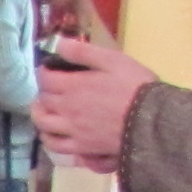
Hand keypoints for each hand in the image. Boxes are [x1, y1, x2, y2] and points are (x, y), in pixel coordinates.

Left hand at [32, 34, 154, 173]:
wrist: (152, 119)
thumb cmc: (136, 86)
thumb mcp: (113, 60)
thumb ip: (84, 52)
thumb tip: (58, 44)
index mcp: (73, 86)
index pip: (45, 79)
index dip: (44, 72)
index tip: (48, 70)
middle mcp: (67, 108)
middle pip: (43, 100)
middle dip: (43, 92)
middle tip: (50, 88)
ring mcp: (72, 130)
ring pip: (43, 124)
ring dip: (39, 114)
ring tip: (45, 109)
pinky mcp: (81, 147)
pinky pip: (55, 146)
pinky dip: (48, 139)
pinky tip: (52, 133)